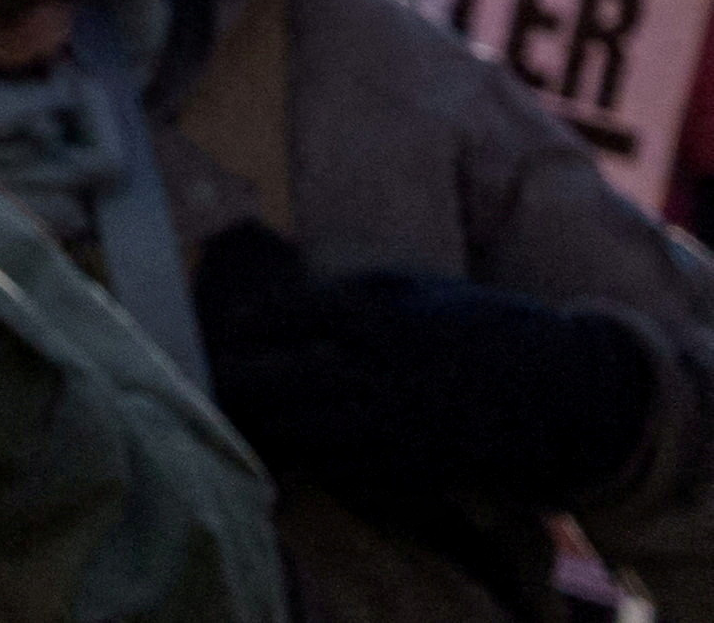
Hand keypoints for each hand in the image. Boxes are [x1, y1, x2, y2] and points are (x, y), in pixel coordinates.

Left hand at [193, 227, 668, 536]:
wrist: (562, 394)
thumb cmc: (478, 326)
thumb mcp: (410, 289)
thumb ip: (341, 298)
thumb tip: (264, 313)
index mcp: (382, 321)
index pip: (285, 320)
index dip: (245, 328)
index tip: (222, 330)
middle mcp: (384, 378)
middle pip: (277, 383)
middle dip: (231, 381)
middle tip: (199, 375)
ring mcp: (398, 432)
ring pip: (299, 435)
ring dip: (257, 424)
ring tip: (225, 412)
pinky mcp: (412, 473)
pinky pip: (336, 469)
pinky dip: (300, 456)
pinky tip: (280, 443)